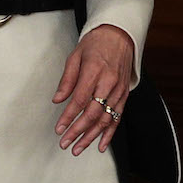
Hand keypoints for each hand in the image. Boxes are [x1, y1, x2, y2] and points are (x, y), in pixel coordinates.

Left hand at [53, 24, 133, 155]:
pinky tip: (101, 145)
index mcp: (95, 70)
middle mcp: (109, 81)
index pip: (80, 99)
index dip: (68, 116)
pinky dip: (110, 133)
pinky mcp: (124, 93)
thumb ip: (67, 79)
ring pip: (106, 118)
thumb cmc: (96, 43)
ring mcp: (119, 89)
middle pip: (93, 112)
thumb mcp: (75, 55)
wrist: (120, 35)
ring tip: (78, 148)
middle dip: (78, 131)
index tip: (59, 128)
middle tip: (65, 143)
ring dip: (92, 136)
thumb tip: (58, 99)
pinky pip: (118, 117)